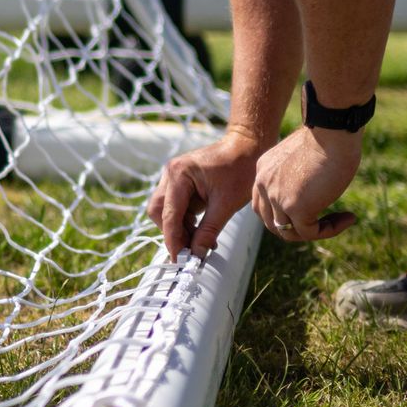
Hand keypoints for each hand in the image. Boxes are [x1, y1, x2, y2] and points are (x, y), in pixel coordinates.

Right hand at [147, 132, 262, 259]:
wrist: (248, 146)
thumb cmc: (240, 169)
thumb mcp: (226, 204)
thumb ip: (208, 231)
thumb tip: (197, 255)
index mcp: (179, 174)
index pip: (169, 214)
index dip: (173, 239)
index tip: (179, 260)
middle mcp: (171, 173)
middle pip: (158, 211)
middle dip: (173, 232)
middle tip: (190, 250)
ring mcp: (174, 176)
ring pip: (166, 210)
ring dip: (181, 228)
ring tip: (201, 242)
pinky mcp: (181, 182)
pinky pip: (176, 206)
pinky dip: (186, 221)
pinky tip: (202, 231)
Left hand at [252, 127, 359, 242]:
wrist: (332, 131)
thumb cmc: (328, 137)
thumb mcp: (304, 158)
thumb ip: (299, 177)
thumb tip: (312, 194)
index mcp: (264, 170)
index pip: (264, 204)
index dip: (287, 214)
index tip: (316, 207)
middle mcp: (264, 184)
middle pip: (272, 222)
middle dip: (298, 227)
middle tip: (326, 221)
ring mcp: (277, 198)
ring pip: (290, 232)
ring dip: (316, 230)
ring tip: (342, 219)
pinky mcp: (295, 208)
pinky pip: (311, 233)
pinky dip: (331, 230)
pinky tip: (349, 218)